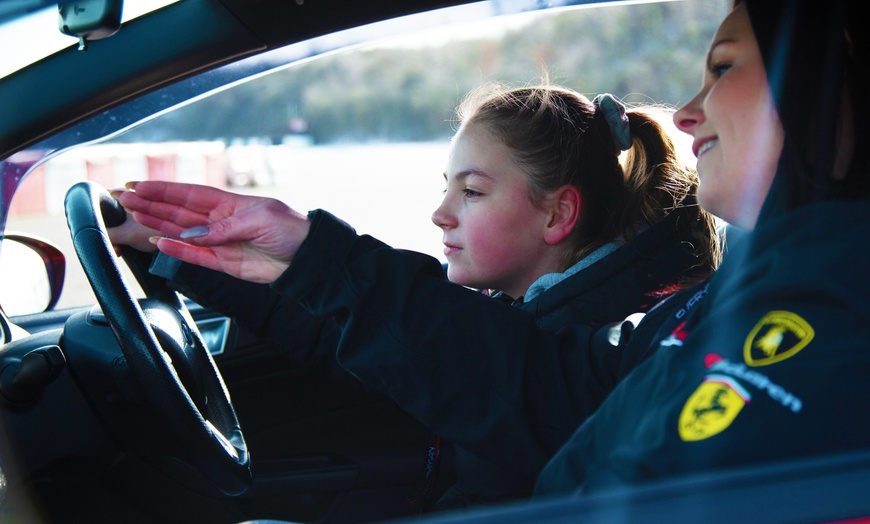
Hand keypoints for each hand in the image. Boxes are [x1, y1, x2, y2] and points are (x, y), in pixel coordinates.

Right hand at [117, 181, 310, 283]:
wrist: (308, 257)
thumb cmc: (291, 229)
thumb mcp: (259, 220)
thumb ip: (223, 228)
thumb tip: (192, 235)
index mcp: (229, 203)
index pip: (189, 194)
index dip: (163, 190)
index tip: (139, 185)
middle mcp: (221, 221)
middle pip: (179, 212)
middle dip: (152, 205)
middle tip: (126, 199)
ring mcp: (221, 242)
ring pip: (182, 233)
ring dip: (158, 224)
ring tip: (134, 215)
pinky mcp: (225, 263)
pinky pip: (195, 256)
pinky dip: (177, 251)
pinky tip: (158, 243)